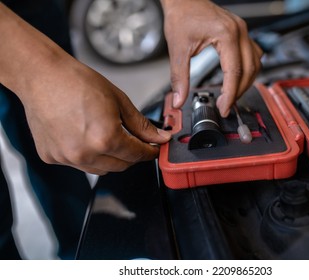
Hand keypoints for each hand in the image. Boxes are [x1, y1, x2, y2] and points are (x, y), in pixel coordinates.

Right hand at [0, 3, 170, 174]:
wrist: (42, 76)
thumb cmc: (78, 82)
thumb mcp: (119, 101)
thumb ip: (141, 125)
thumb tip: (160, 138)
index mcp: (105, 139)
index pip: (137, 155)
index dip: (150, 152)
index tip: (154, 149)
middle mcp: (85, 154)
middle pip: (121, 166)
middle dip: (132, 156)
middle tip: (136, 142)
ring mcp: (66, 158)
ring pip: (101, 169)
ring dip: (112, 158)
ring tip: (109, 137)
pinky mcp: (52, 157)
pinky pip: (79, 164)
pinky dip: (89, 156)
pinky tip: (86, 138)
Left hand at [160, 0, 262, 116]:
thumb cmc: (181, 16)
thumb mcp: (178, 49)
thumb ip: (179, 77)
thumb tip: (178, 99)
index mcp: (226, 34)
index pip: (234, 72)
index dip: (230, 95)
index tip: (223, 108)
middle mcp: (239, 31)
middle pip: (249, 70)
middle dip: (238, 92)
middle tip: (225, 105)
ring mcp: (242, 31)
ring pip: (255, 63)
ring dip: (246, 82)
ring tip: (231, 95)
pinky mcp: (240, 32)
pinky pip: (253, 54)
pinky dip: (248, 69)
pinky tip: (238, 78)